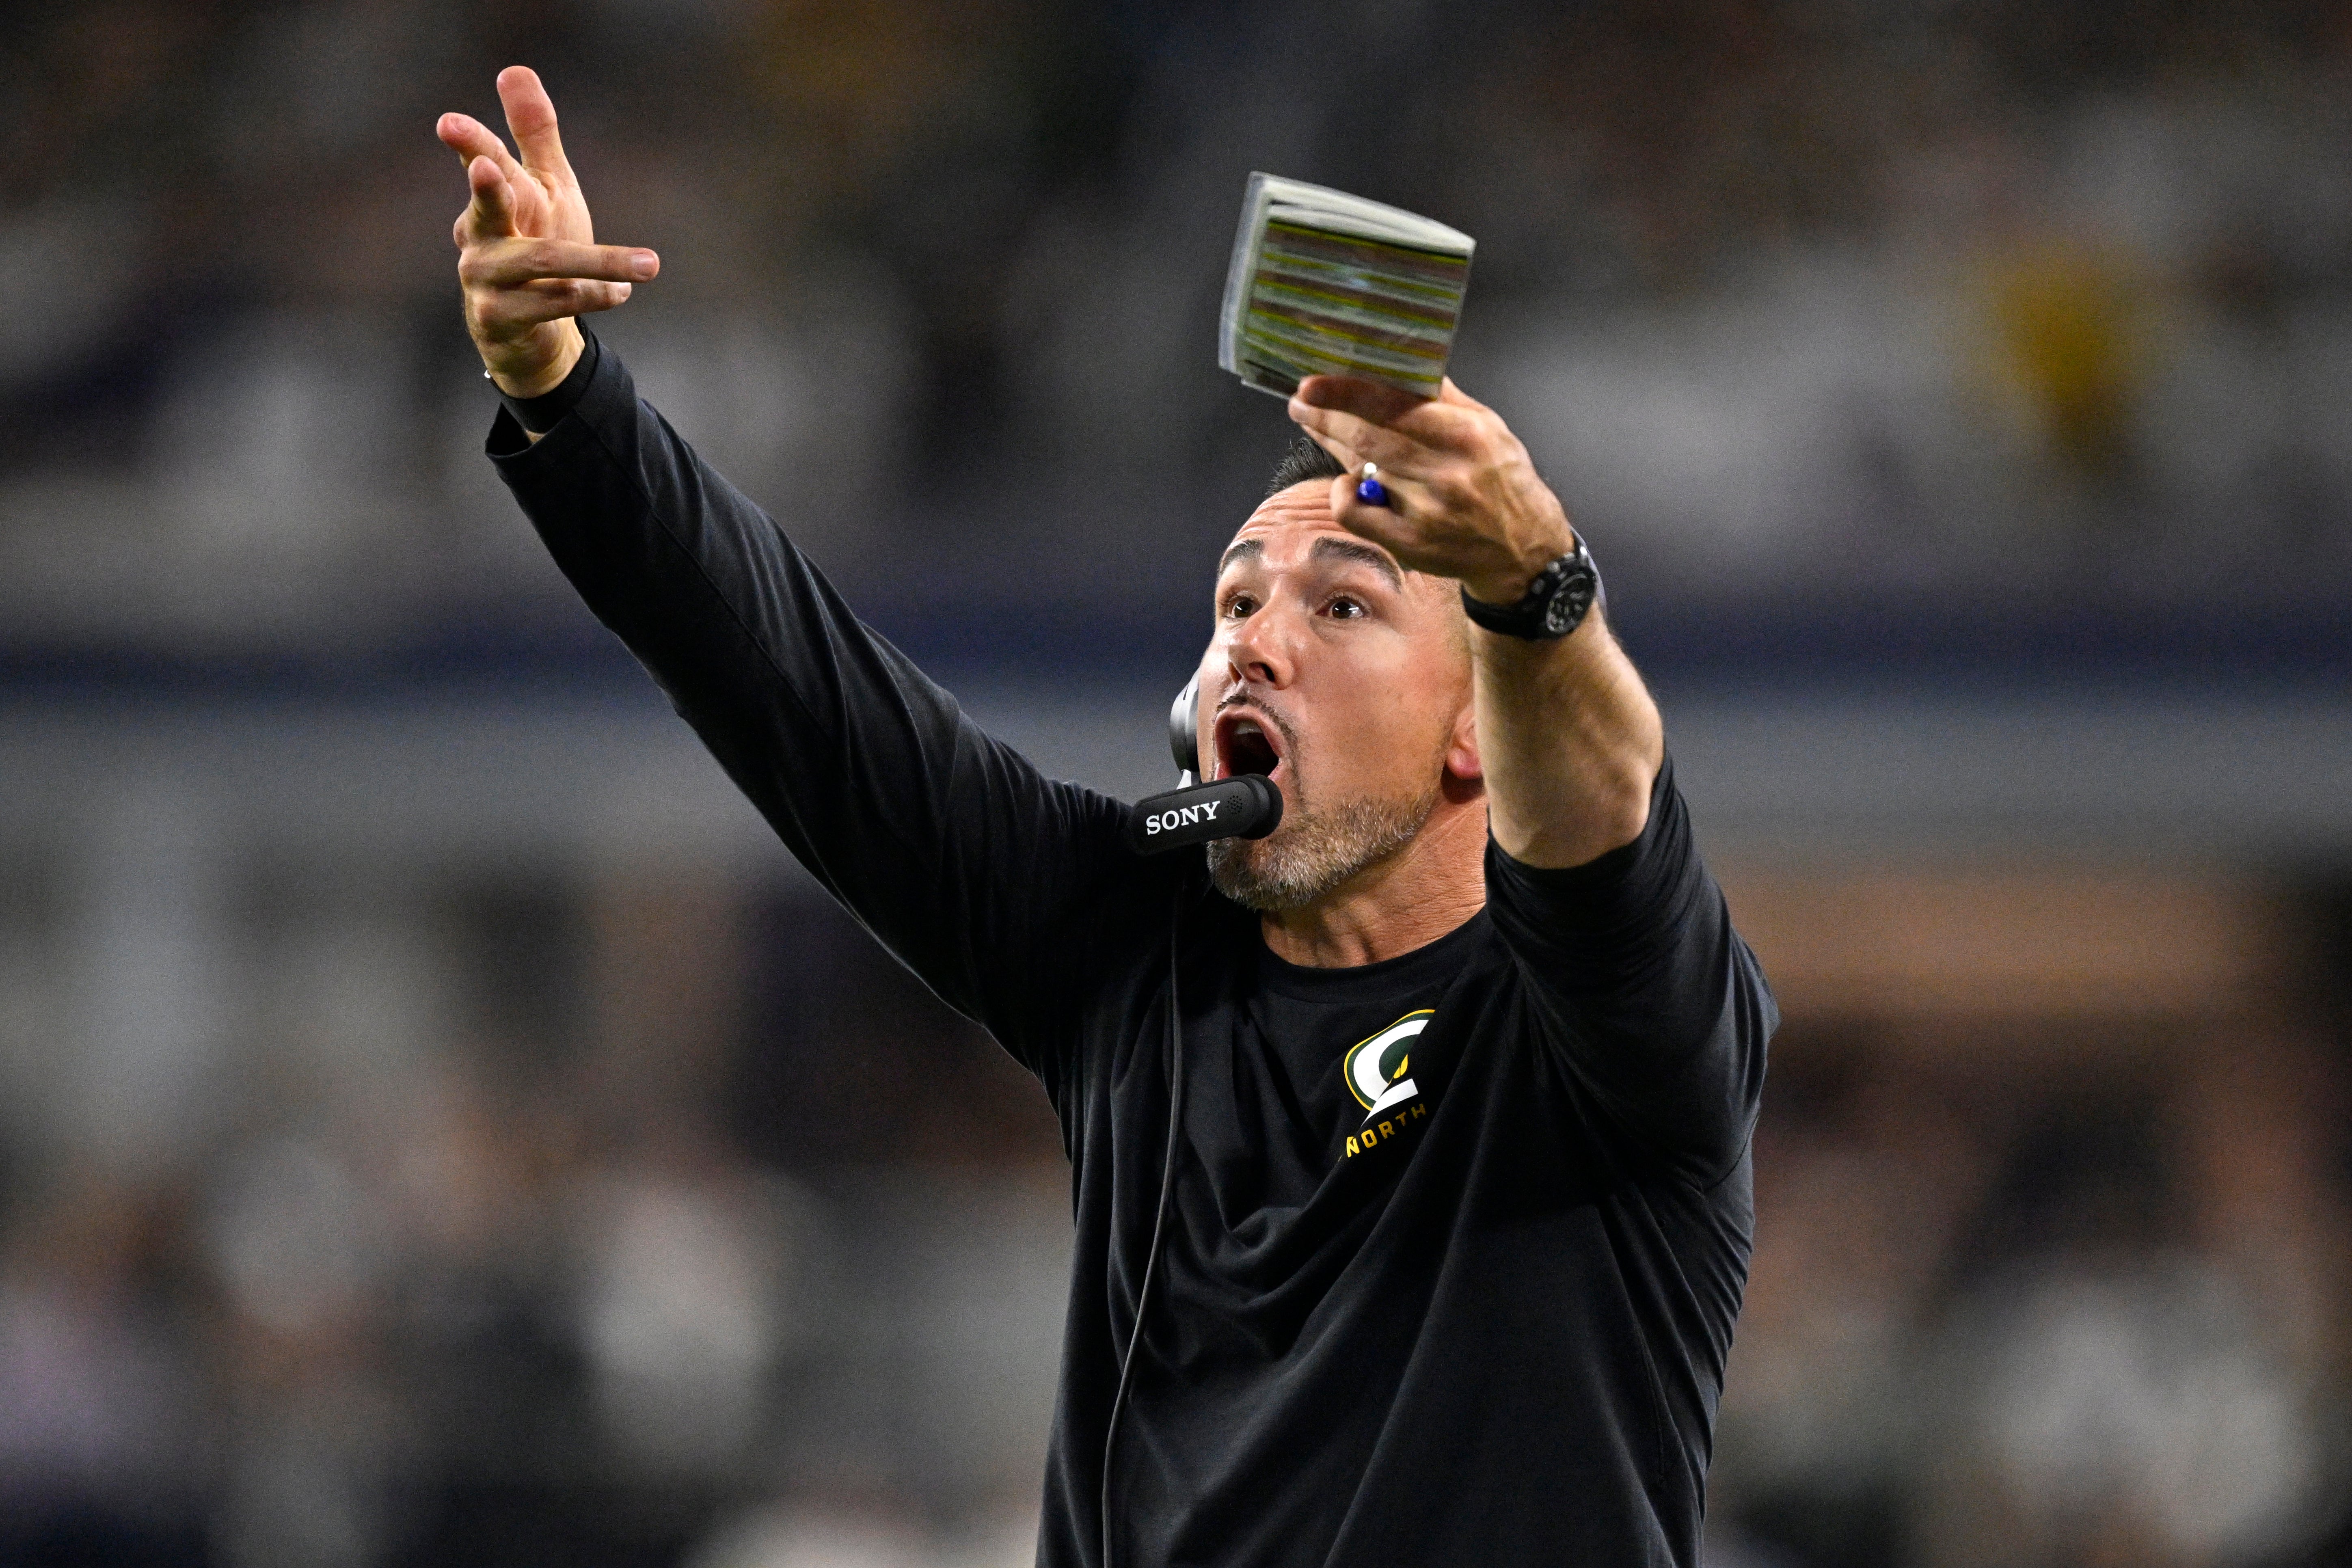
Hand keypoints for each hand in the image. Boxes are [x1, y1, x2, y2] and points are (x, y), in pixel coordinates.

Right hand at [436, 67, 658, 397]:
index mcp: (493, 199)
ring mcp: (482, 280)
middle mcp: (479, 237)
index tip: (449, 123)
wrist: (527, 332)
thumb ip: (533, 134)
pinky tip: (622, 293)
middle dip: (487, 188)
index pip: (483, 162)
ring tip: (650, 265)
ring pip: (541, 262)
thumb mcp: (544, 188)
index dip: (469, 143)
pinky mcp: (498, 319)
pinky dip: (595, 294)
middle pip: (487, 209)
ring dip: (599, 261)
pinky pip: (555, 303)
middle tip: (485, 169)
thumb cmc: (536, 245)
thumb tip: (514, 69)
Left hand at [1287, 377, 1575, 605]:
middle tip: (1301, 399)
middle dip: (1327, 415)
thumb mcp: (1491, 427)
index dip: (1348, 394)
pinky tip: (1344, 482)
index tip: (1312, 382)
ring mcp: (1426, 512)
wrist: (1523, 550)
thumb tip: (1406, 363)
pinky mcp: (1410, 544)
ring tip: (1310, 420)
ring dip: (1329, 441)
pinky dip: (1341, 493)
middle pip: (1369, 438)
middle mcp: (1446, 473)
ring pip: (1360, 470)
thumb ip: (1446, 398)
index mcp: (1468, 436)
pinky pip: (1355, 514)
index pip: (1396, 407)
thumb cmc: (1503, 480)